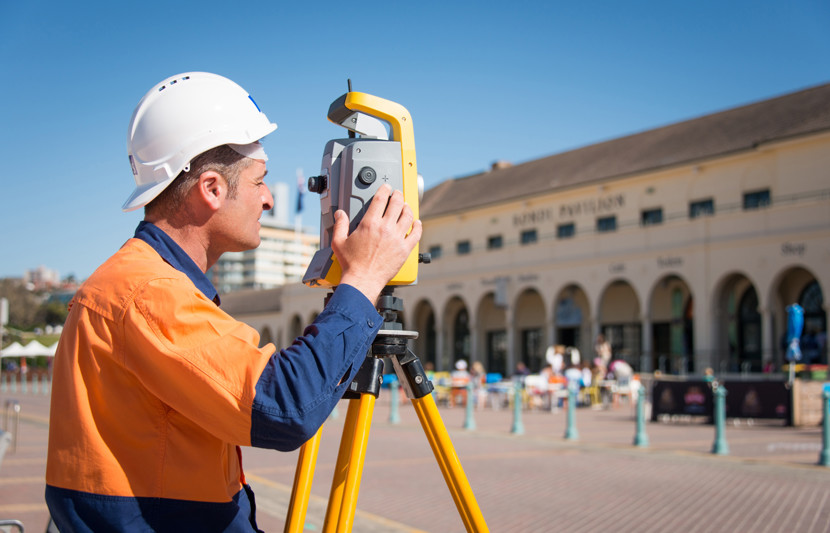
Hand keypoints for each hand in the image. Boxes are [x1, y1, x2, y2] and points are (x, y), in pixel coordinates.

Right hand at [331, 184, 421, 303]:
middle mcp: (385, 228)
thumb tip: (340, 214)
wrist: (362, 280)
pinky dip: (417, 226)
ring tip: (406, 206)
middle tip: (397, 194)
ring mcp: (397, 238)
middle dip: (398, 196)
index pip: (380, 199)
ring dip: (407, 208)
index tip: (386, 188)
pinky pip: (416, 234)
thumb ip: (340, 225)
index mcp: (370, 224)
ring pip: (407, 216)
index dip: (384, 190)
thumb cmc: (351, 264)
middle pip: (396, 204)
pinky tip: (417, 223)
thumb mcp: (339, 242)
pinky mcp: (404, 249)